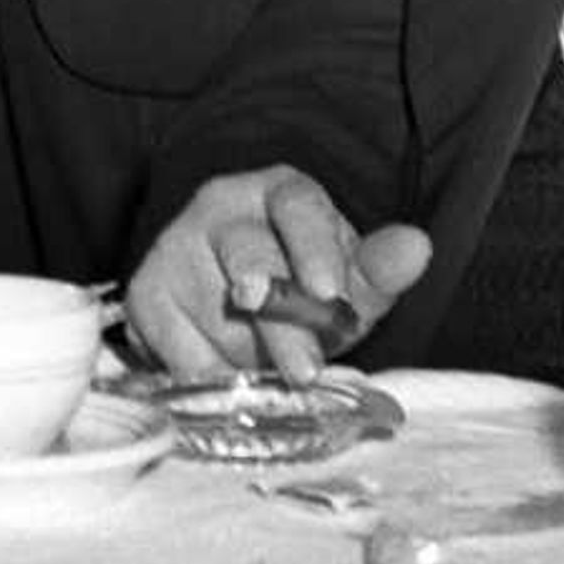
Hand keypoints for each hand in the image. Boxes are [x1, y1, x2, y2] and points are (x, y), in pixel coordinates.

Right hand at [124, 165, 432, 380]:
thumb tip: (418, 245)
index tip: (328, 292)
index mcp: (281, 192)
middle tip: (305, 370)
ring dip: (249, 355)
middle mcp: (221, 205)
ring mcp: (176, 244)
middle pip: (250, 258)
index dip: (314, 248)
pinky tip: (228, 370)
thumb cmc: (302, 288)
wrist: (231, 303)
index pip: (298, 205)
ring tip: (269, 368)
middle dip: (281, 322)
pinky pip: (177, 343)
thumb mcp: (347, 283)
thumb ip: (380, 270)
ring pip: (215, 308)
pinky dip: (210, 371)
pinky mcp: (145, 290)